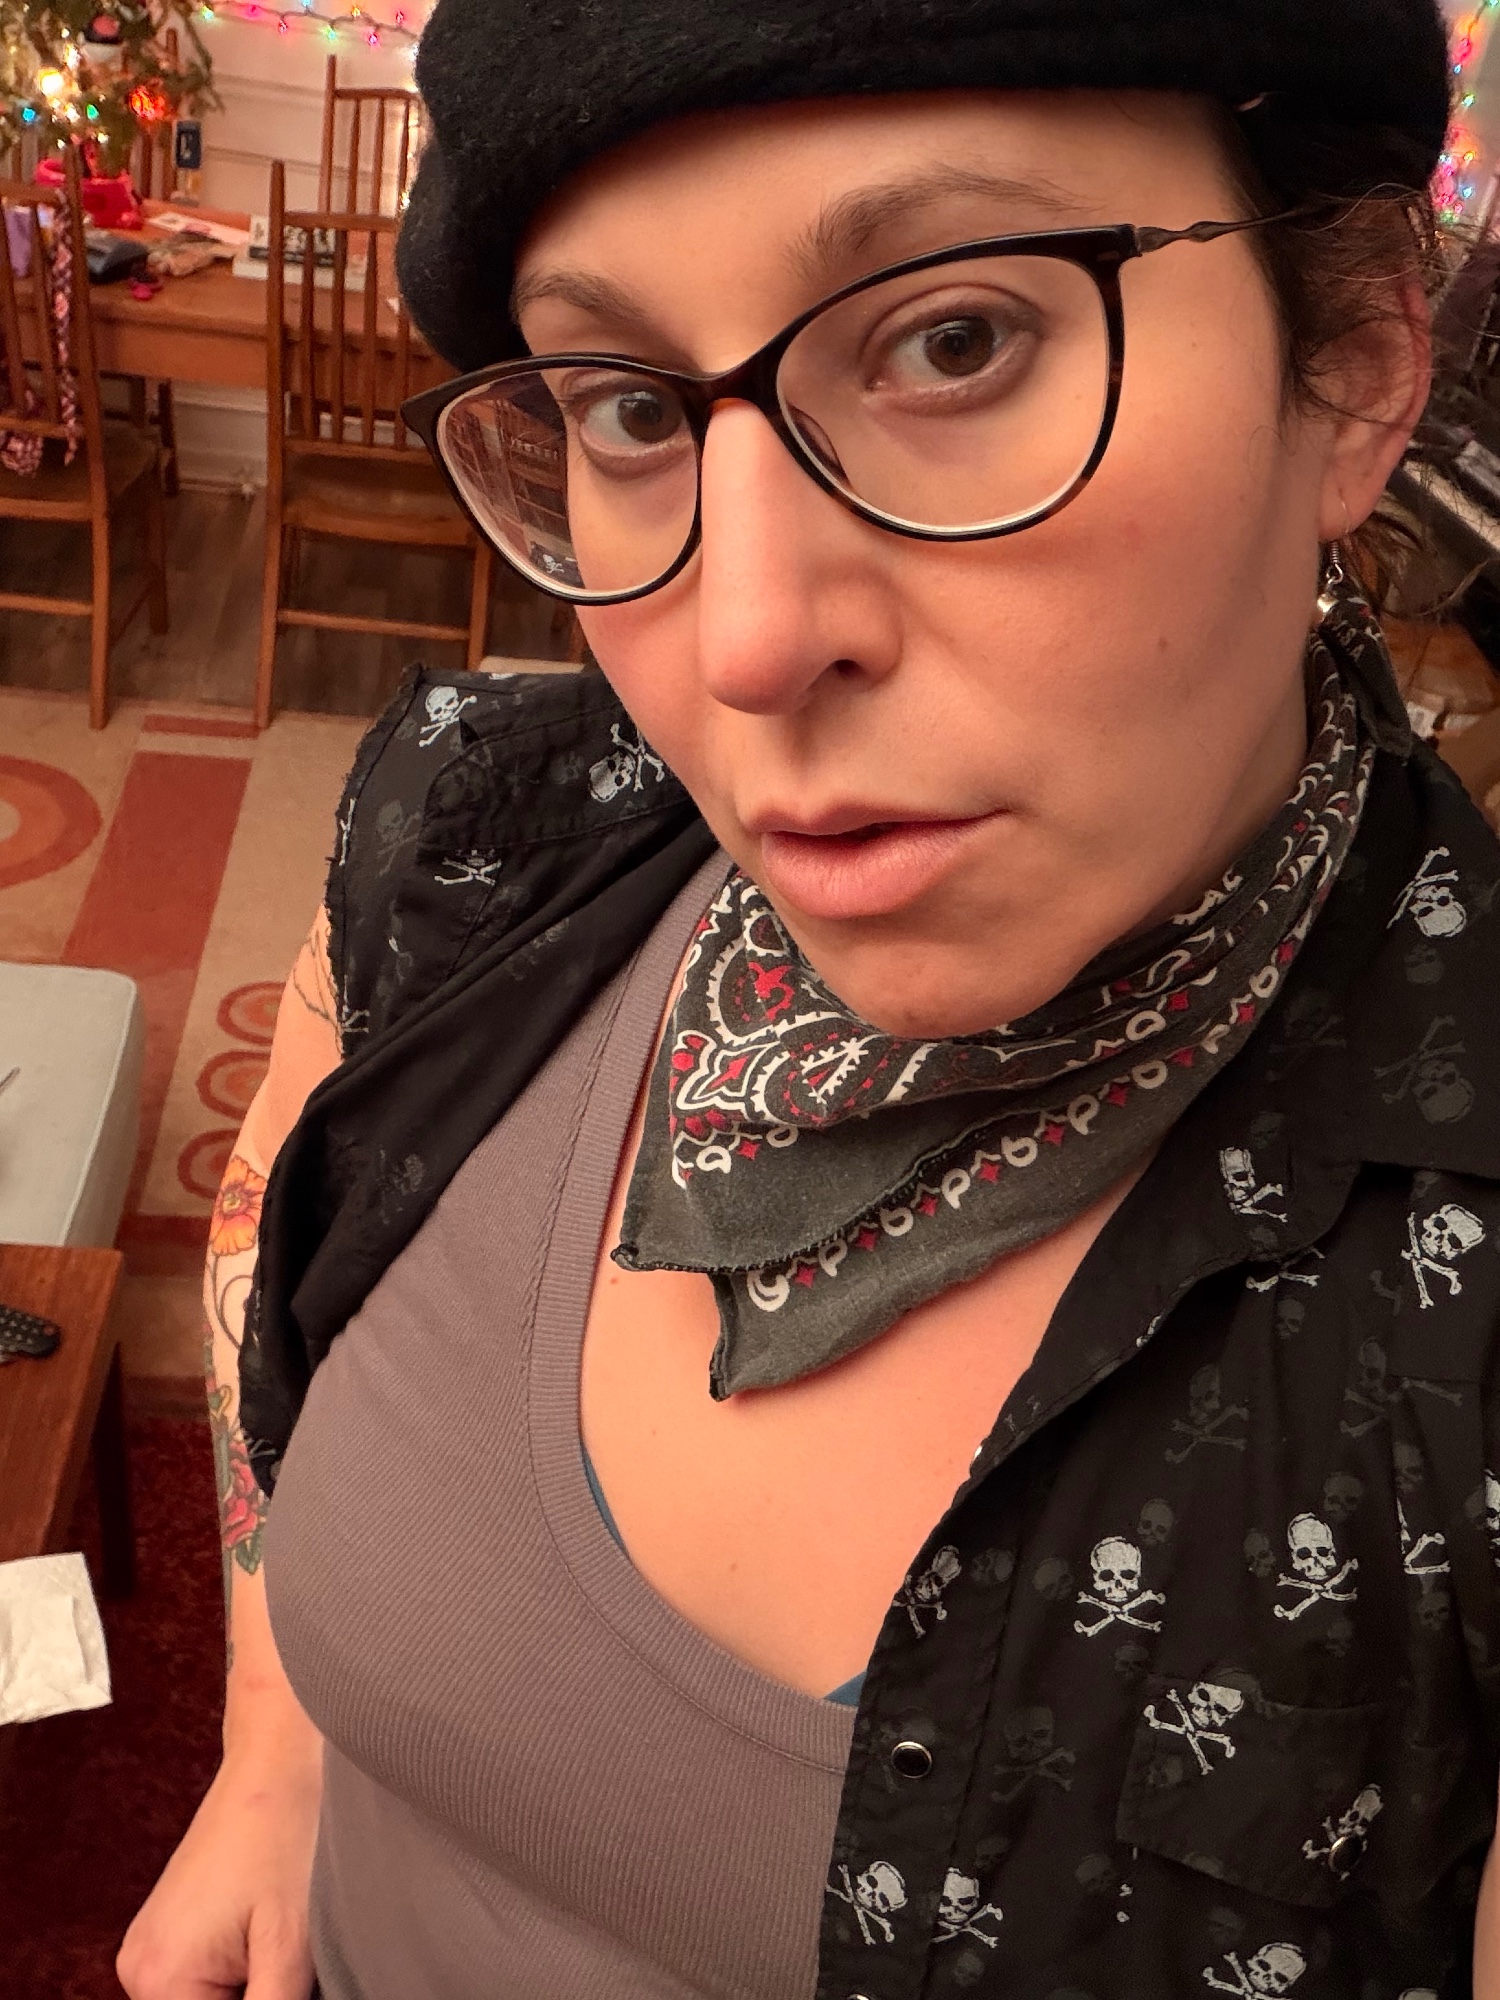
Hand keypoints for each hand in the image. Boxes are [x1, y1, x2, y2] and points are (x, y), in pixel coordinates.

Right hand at [117, 1744, 320, 1999]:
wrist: (279, 1758)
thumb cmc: (288, 1834)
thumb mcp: (291, 1945)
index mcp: (158, 1977)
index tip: (291, 1981)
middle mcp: (137, 1968)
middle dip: (257, 1998)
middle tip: (291, 1961)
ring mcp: (150, 1947)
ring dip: (251, 1990)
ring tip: (282, 1942)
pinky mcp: (171, 1931)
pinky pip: (203, 1980)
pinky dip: (241, 1973)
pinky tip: (270, 1932)